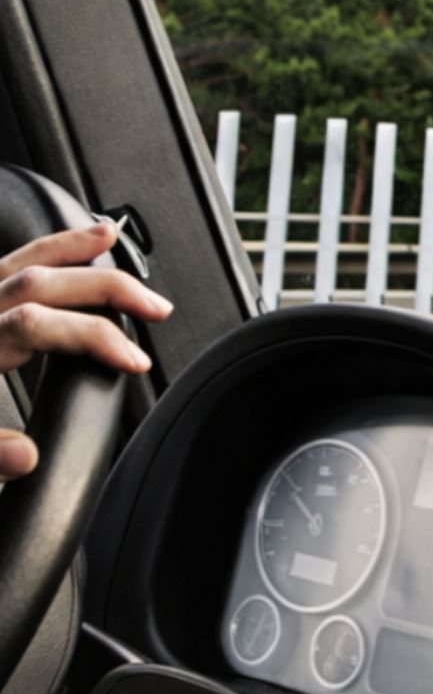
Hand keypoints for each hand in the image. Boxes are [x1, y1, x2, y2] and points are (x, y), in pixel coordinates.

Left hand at [0, 221, 171, 480]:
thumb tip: (27, 456)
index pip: (42, 326)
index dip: (96, 340)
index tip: (136, 363)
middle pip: (43, 280)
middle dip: (108, 287)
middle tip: (156, 307)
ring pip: (18, 258)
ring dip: (70, 247)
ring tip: (110, 236)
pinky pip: (1, 262)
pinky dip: (36, 251)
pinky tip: (53, 252)